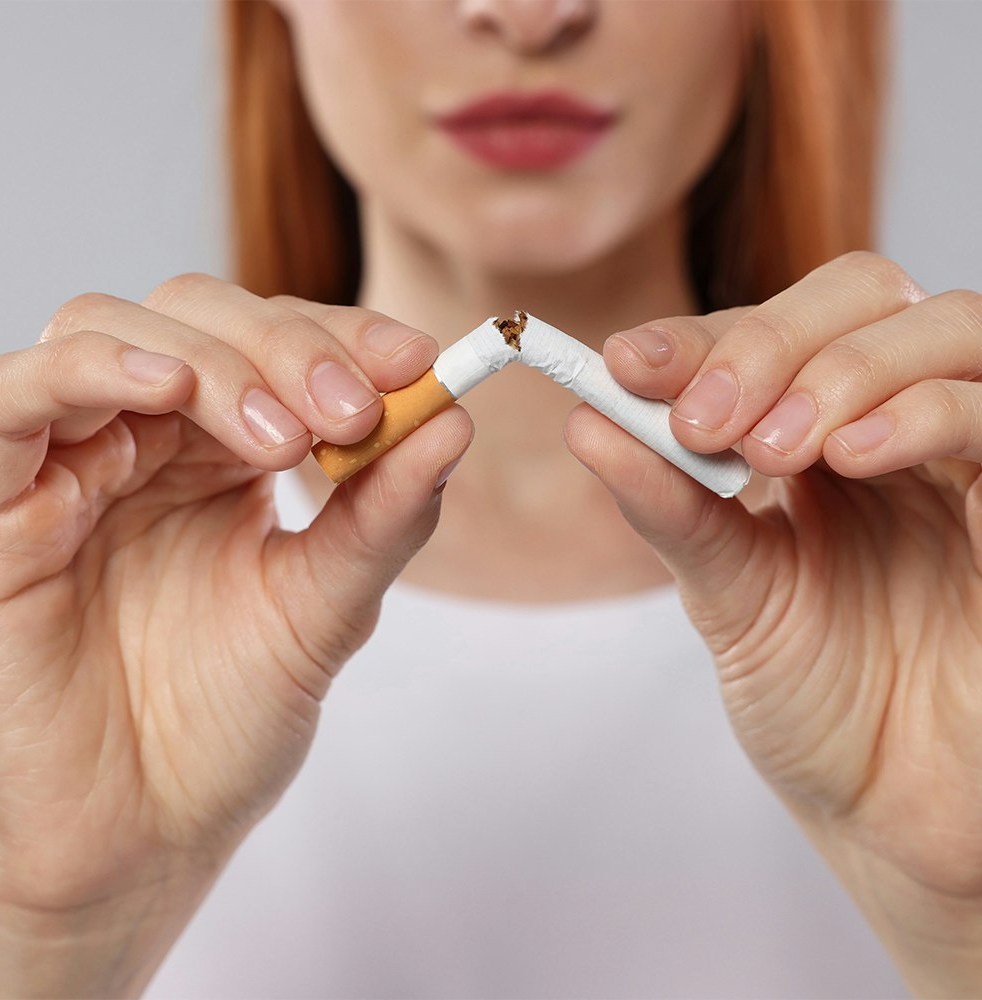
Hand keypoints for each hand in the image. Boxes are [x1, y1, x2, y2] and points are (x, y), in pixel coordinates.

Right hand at [0, 274, 471, 996]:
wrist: (145, 830)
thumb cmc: (229, 720)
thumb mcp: (327, 606)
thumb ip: (384, 514)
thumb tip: (453, 420)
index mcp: (227, 455)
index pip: (278, 343)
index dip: (346, 336)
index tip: (417, 361)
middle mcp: (149, 442)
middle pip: (200, 318)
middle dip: (287, 346)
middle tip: (354, 408)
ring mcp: (72, 464)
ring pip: (112, 330)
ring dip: (211, 360)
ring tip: (284, 435)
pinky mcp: (0, 506)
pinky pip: (13, 400)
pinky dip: (93, 370)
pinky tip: (168, 389)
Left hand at [565, 252, 981, 994]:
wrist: (895, 811)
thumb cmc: (818, 700)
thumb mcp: (727, 593)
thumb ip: (670, 506)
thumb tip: (588, 422)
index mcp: (822, 438)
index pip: (774, 332)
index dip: (702, 336)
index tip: (627, 365)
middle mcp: (901, 427)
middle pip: (865, 297)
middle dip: (771, 340)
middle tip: (702, 419)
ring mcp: (972, 462)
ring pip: (948, 329)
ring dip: (844, 369)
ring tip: (768, 449)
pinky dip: (927, 412)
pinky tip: (854, 456)